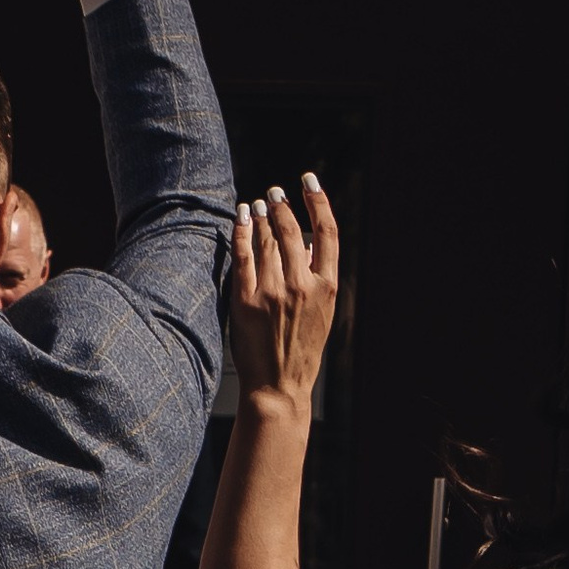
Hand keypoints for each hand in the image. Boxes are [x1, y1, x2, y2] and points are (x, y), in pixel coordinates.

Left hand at [227, 178, 338, 406]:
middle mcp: (302, 286)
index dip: (318, 201)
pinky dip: (241, 232)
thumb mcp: (322, 315)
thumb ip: (318, 279)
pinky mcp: (247, 300)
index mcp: (327, 287)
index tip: (309, 182)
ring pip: (267, 240)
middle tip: (275, 193)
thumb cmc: (301, 351)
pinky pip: (243, 256)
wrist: (279, 386)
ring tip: (257, 204)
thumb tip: (312, 247)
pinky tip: (240, 218)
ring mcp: (273, 292)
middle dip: (283, 206)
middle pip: (293, 231)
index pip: (327, 232)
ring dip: (261, 216)